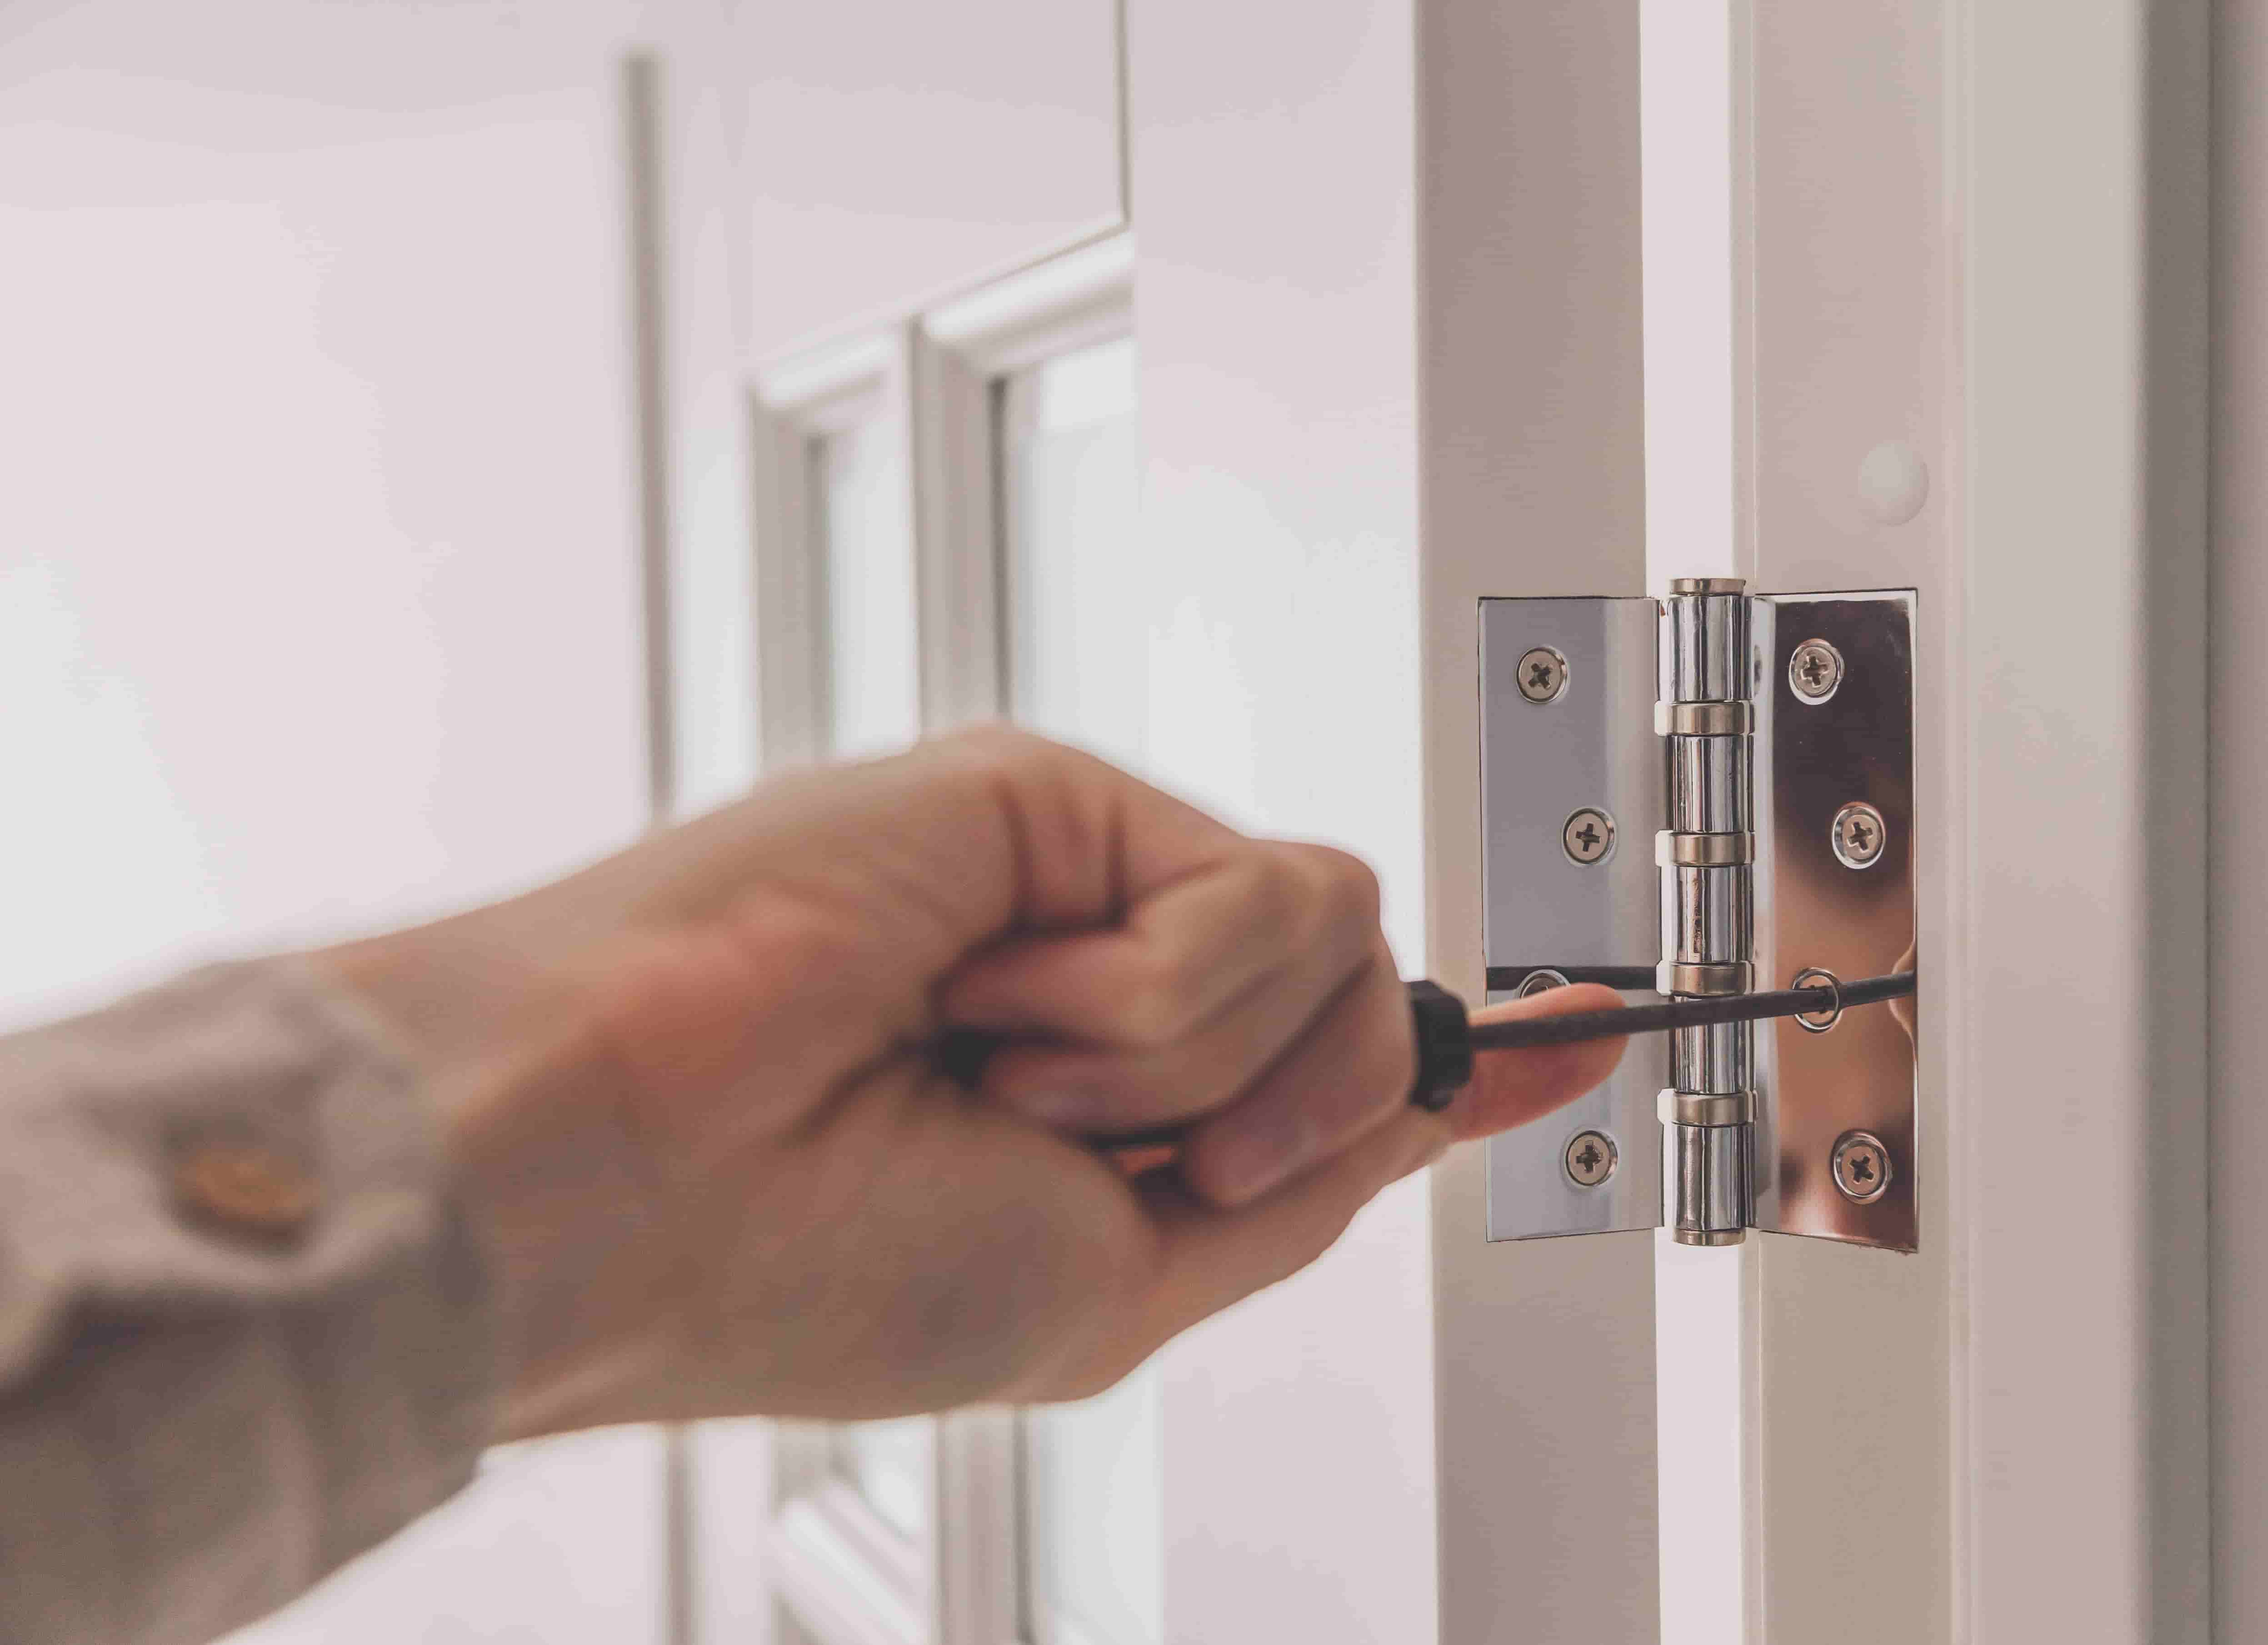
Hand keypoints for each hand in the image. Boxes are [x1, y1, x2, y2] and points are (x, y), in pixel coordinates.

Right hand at [315, 727, 1622, 1437]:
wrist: (642, 1169)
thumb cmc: (819, 1262)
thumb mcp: (1122, 1285)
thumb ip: (1302, 1182)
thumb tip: (1457, 1104)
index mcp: (1126, 1103)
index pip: (1349, 1052)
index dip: (1470, 1055)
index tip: (1582, 1041)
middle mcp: (1119, 978)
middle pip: (1365, 1001)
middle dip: (1268, 1115)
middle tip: (1096, 1146)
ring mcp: (1090, 883)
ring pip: (1331, 942)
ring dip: (1181, 1064)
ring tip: (1001, 1073)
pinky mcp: (1061, 795)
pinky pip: (1253, 896)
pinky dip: (1140, 997)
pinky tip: (987, 1003)